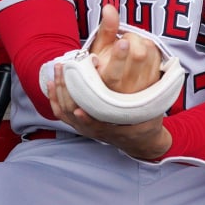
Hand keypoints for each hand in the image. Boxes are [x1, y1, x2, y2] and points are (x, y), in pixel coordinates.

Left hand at [50, 59, 172, 161]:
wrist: (140, 142)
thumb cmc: (147, 121)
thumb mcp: (152, 110)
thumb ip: (150, 95)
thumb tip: (148, 63)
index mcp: (114, 127)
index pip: (96, 118)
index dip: (86, 105)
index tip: (79, 96)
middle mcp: (96, 130)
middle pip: (73, 111)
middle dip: (67, 88)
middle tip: (66, 65)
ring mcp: (86, 129)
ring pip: (65, 110)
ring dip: (60, 89)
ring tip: (60, 67)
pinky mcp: (80, 125)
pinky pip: (61, 113)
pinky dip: (54, 98)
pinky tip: (52, 83)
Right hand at [86, 4, 162, 94]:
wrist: (121, 88)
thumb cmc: (105, 66)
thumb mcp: (100, 49)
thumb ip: (105, 28)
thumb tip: (109, 8)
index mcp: (107, 80)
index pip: (114, 71)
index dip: (119, 55)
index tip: (122, 42)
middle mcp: (127, 86)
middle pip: (138, 54)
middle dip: (131, 39)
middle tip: (124, 41)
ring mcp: (144, 85)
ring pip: (149, 51)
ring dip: (141, 42)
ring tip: (131, 48)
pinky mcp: (157, 79)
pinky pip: (158, 53)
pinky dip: (150, 47)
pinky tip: (141, 52)